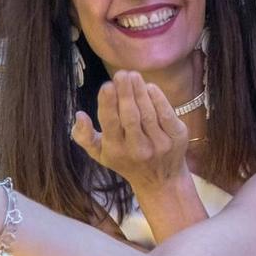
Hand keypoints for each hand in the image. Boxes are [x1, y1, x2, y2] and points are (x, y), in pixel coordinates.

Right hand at [72, 71, 190, 194]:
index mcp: (116, 151)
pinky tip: (150, 86)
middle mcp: (138, 149)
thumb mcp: (101, 154)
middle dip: (126, 93)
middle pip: (131, 116)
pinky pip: (167, 114)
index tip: (107, 85)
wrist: (161, 181)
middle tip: (121, 73)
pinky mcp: (177, 138)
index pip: (110, 124)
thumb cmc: (126, 161)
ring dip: (140, 91)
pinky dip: (158, 99)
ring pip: (148, 113)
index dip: (108, 104)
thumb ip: (84, 137)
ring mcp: (159, 144)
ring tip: (133, 75)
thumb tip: (79, 115)